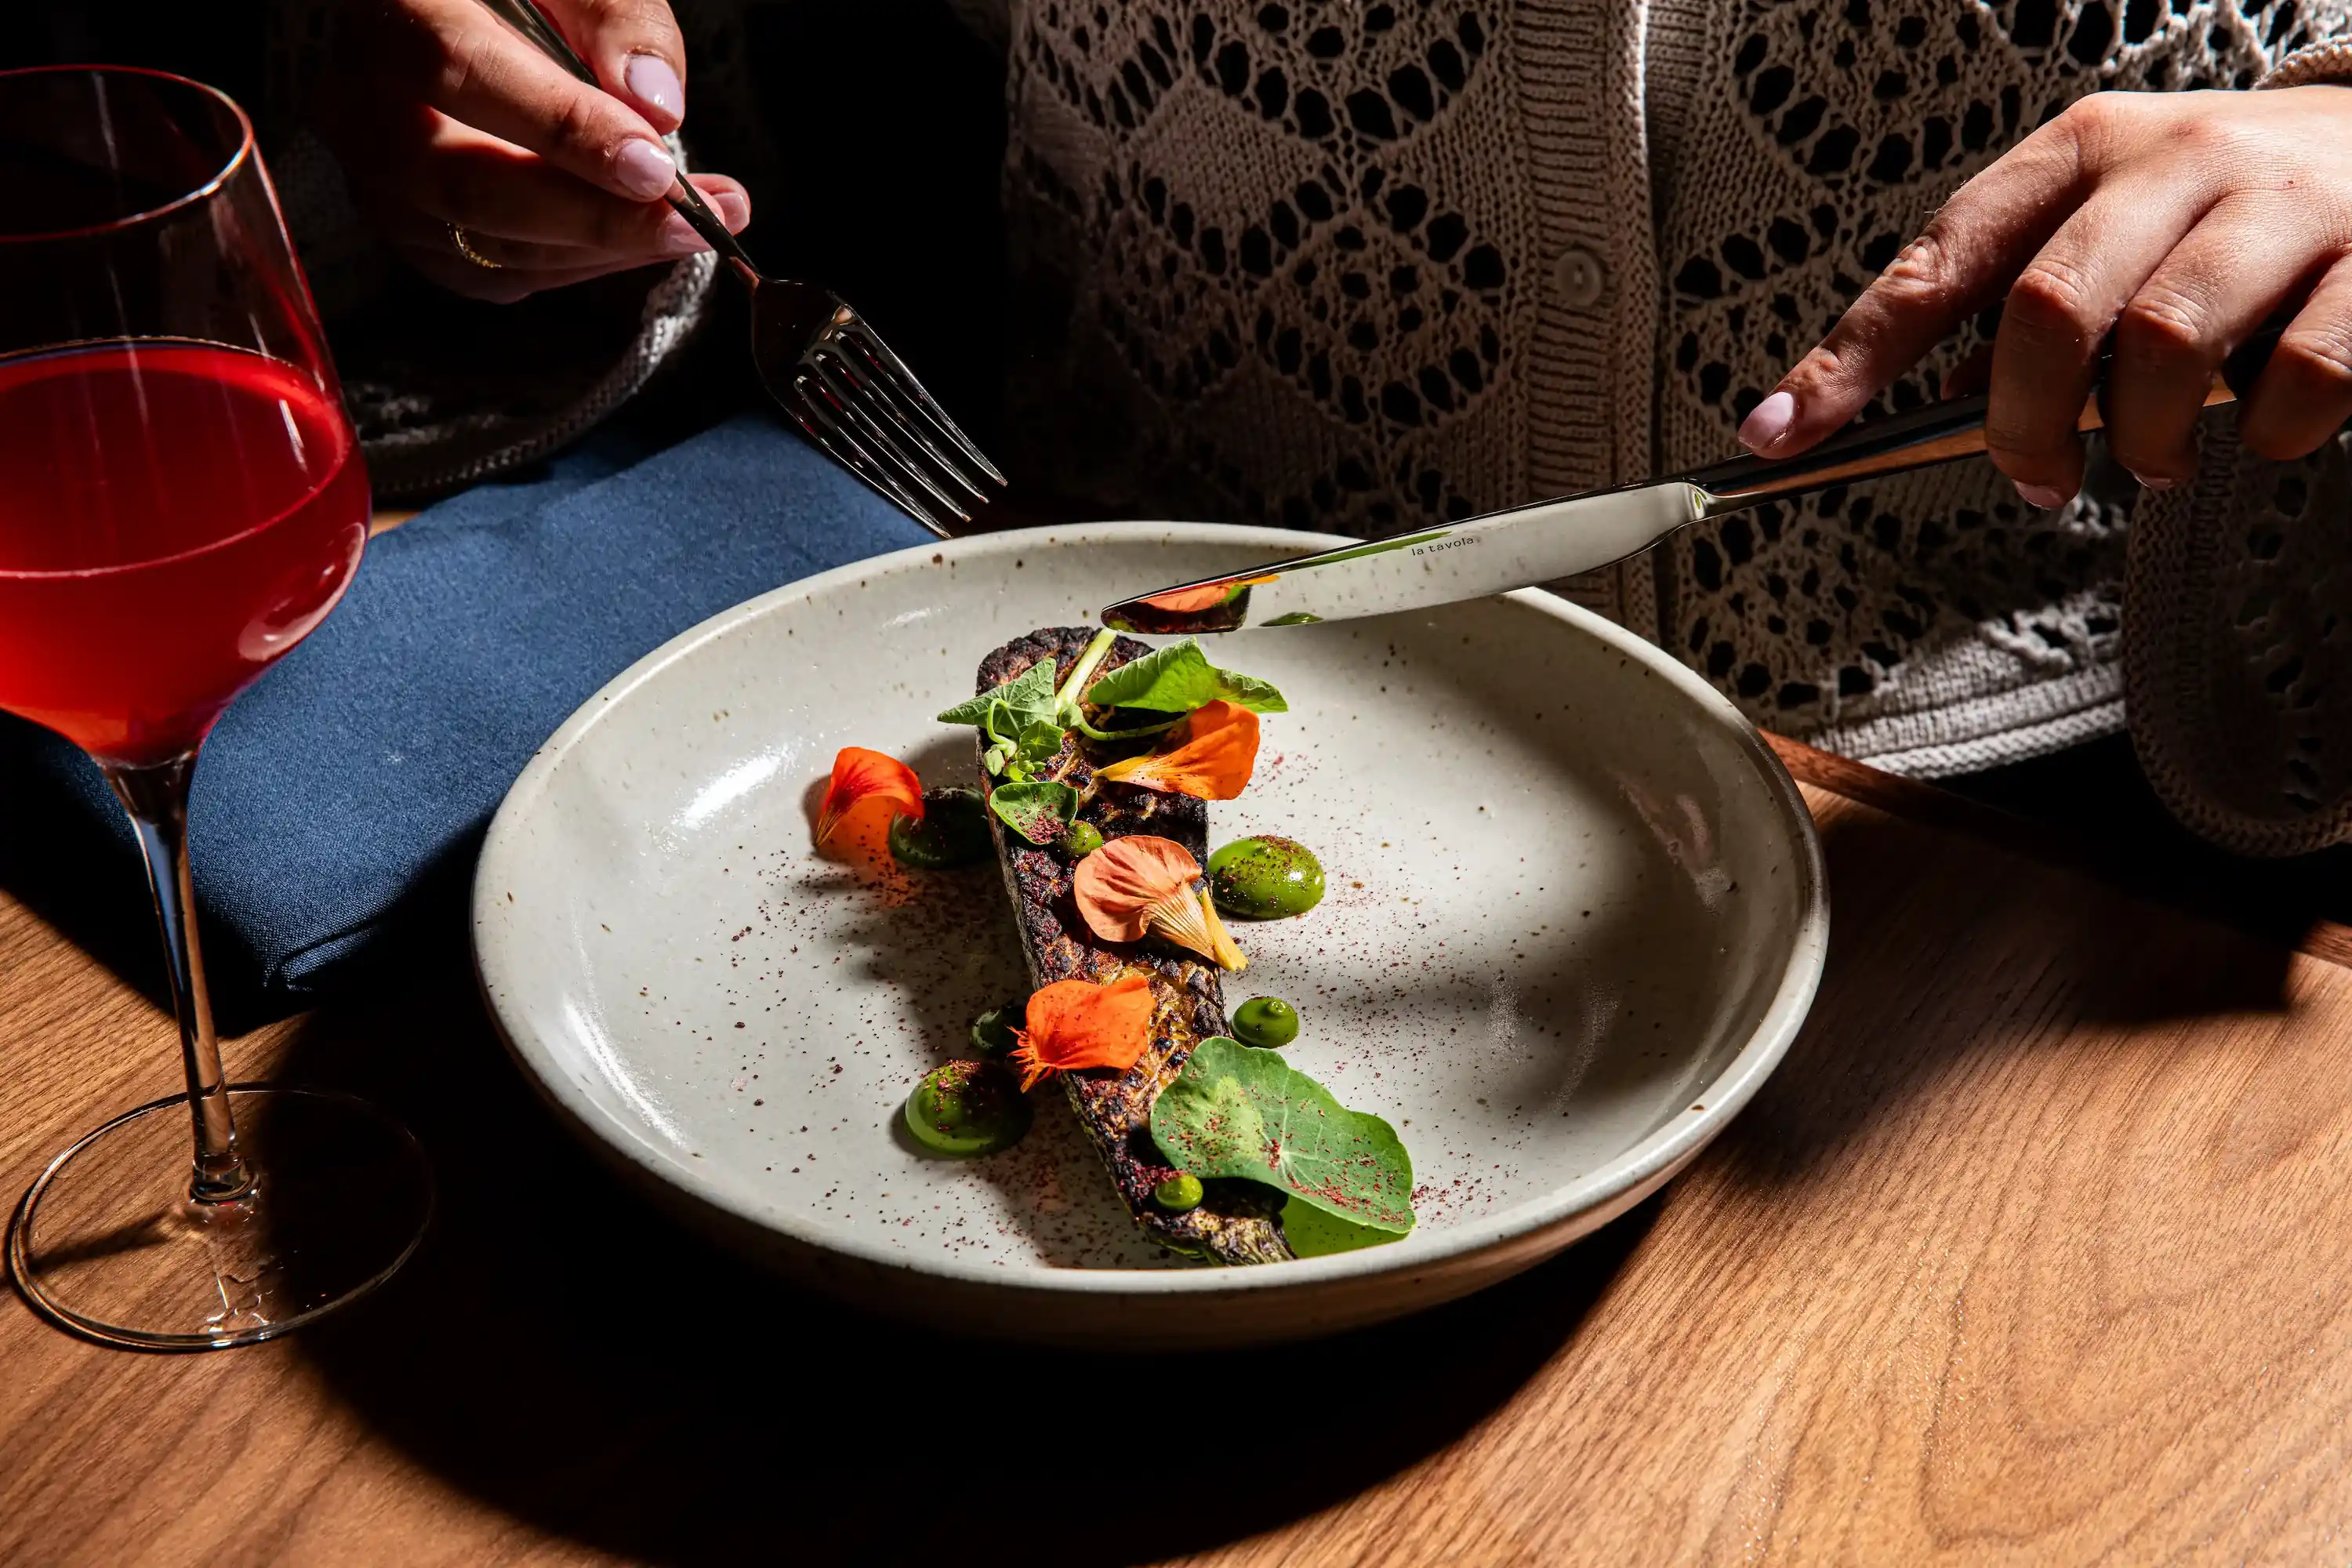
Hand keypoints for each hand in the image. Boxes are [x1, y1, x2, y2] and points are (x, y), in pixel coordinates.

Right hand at [324, 0, 749, 302]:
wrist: (464, 19)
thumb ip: (613, 17)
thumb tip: (655, 102)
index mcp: (391, 11)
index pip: (461, 72)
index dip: (563, 129)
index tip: (654, 167)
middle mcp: (362, 103)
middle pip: (468, 186)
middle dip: (597, 218)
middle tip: (695, 222)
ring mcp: (377, 178)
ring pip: (487, 244)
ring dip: (606, 249)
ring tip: (700, 226)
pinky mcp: (412, 231)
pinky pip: (497, 273)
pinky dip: (579, 264)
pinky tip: (642, 238)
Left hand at [1739, 86, 2351, 504]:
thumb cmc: (2232, 209)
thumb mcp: (2115, 223)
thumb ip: (2026, 298)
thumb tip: (1929, 400)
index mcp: (2082, 150)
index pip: (1936, 262)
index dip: (1850, 357)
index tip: (1778, 433)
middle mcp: (2174, 157)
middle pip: (2045, 313)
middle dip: (2020, 427)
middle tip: (2033, 479)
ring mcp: (2279, 198)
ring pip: (2161, 349)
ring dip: (2141, 439)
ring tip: (2155, 459)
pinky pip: (2296, 377)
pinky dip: (2265, 434)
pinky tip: (2260, 433)